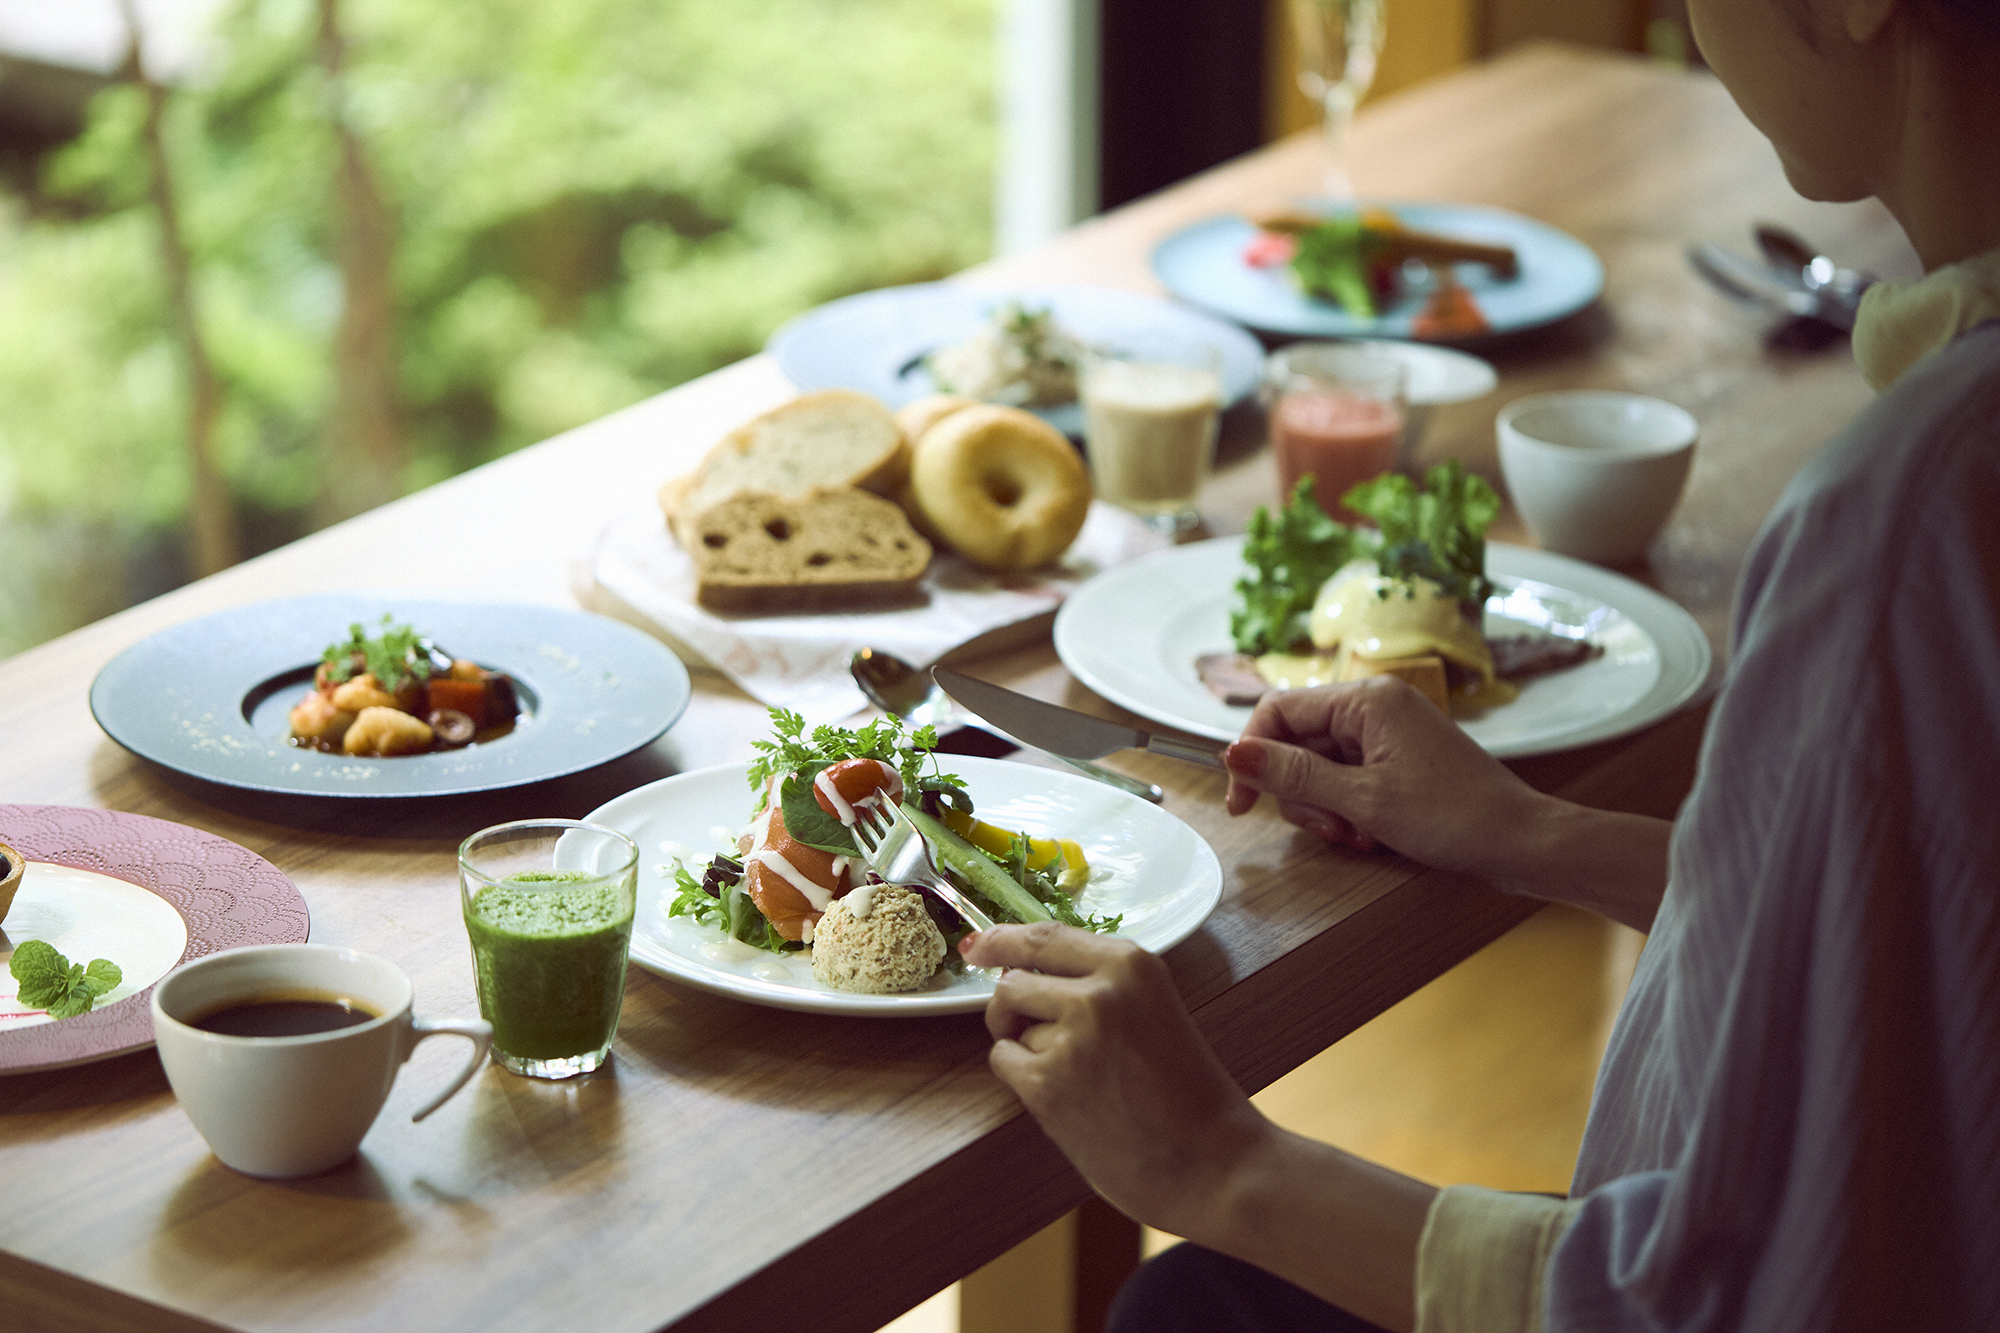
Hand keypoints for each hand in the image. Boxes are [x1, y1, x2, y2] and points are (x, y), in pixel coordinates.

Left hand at [961, 923, 1270, 1237]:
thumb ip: (1099, 986)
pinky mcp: (1048, 1085)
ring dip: (1024, 1045)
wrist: (1215, 1164)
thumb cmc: (1187, 1096)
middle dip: (1011, 1006)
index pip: (1046, 935)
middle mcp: (1100, 991)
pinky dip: (1021, 1077)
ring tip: (1076, 1076)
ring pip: (1007, 1021)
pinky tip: (1065, 1097)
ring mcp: (1072, 1037)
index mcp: (1132, 965)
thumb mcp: (1152, 1011)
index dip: (1003, 939)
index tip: (977, 944)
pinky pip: (1003, 1060)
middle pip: (1013, 978)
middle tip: (1026, 1031)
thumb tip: (1021, 970)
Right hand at [1222, 676, 1548, 882]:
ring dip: (1327, 809)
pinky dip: (1349, 810)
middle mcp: (1375, 705)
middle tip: (1332, 829)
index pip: (1278, 712)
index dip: (1252, 757)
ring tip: (1359, 836)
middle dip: (1303, 795)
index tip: (1241, 806)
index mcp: (1366, 698)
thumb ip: (1294, 775)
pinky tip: (1372, 834)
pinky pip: (1348, 778)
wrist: (1521, 843)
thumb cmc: (1454, 817)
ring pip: (1320, 768)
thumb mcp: (1362, 800)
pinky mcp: (1398, 758)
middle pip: (1298, 744)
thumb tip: (1233, 753)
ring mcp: (1388, 732)